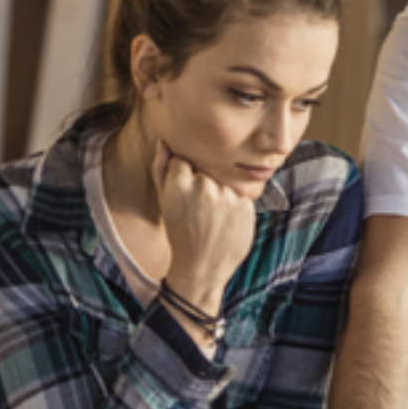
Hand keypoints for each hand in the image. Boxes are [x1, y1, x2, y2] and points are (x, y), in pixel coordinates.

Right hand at [152, 140, 254, 318]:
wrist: (201, 267)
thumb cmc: (179, 233)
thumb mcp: (164, 201)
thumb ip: (161, 168)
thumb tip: (164, 141)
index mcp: (179, 182)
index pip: (184, 162)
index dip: (184, 180)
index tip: (184, 198)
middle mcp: (204, 185)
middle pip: (206, 172)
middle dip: (203, 188)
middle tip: (198, 213)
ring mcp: (227, 195)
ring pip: (225, 184)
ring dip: (221, 197)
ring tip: (212, 221)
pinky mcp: (246, 206)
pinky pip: (240, 197)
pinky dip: (235, 208)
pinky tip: (225, 224)